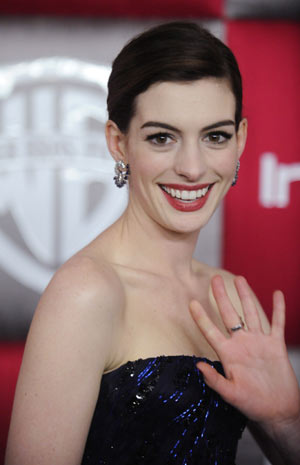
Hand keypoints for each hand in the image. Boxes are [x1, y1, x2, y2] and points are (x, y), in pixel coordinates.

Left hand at [189, 275, 299, 427]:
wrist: (278, 411)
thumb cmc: (253, 405)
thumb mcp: (231, 395)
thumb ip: (215, 381)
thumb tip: (198, 366)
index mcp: (228, 354)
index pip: (211, 331)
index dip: (201, 317)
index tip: (191, 302)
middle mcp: (242, 343)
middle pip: (229, 314)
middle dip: (221, 296)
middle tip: (214, 278)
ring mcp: (259, 342)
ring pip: (251, 313)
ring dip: (246, 295)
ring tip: (239, 278)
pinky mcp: (275, 345)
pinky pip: (277, 323)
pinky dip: (278, 309)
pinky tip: (276, 294)